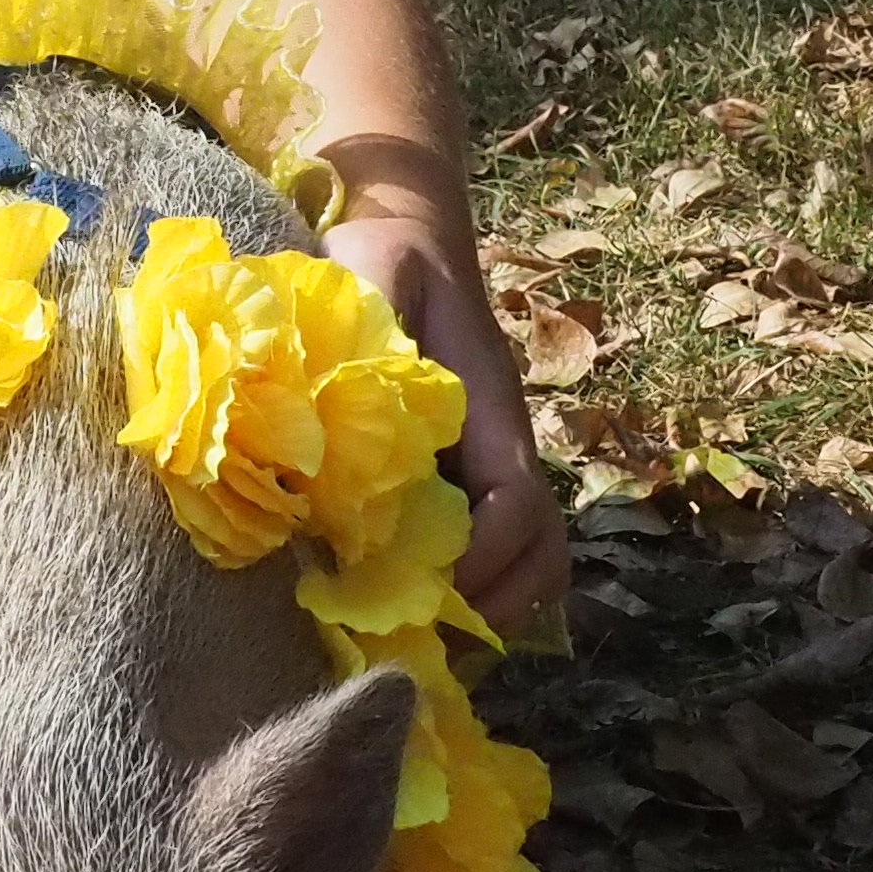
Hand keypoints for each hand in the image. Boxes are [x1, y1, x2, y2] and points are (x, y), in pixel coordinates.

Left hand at [321, 211, 573, 642]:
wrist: (403, 233)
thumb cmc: (384, 258)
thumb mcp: (373, 281)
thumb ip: (365, 347)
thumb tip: (328, 433)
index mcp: (489, 406)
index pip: (517, 499)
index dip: (481, 556)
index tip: (425, 585)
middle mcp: (501, 447)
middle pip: (544, 549)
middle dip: (498, 603)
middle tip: (425, 636)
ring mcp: (487, 465)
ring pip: (529, 559)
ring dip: (488, 609)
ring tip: (421, 638)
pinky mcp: (462, 476)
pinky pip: (492, 552)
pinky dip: (469, 594)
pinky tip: (407, 607)